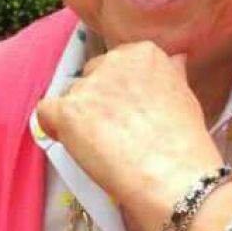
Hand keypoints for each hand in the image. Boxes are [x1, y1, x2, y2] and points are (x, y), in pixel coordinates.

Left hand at [35, 41, 222, 230]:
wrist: (175, 177)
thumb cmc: (185, 143)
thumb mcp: (186, 95)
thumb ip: (171, 73)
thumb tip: (175, 60)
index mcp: (142, 53)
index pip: (114, 63)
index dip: (115, 90)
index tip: (124, 111)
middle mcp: (114, 61)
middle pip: (89, 77)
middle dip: (96, 102)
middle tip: (113, 132)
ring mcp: (89, 86)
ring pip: (70, 98)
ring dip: (79, 119)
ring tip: (103, 147)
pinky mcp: (69, 112)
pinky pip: (45, 113)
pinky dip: (53, 128)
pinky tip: (73, 144)